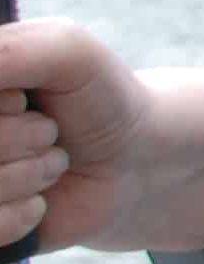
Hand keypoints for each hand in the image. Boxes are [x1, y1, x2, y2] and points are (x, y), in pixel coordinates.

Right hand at [0, 20, 154, 253]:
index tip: (24, 98)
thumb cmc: (94, 96)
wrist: (132, 160)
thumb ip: (12, 51)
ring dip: (28, 174)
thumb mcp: (65, 50)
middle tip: (48, 130)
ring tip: (48, 161)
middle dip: (21, 136)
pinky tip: (38, 199)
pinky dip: (22, 213)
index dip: (3, 105)